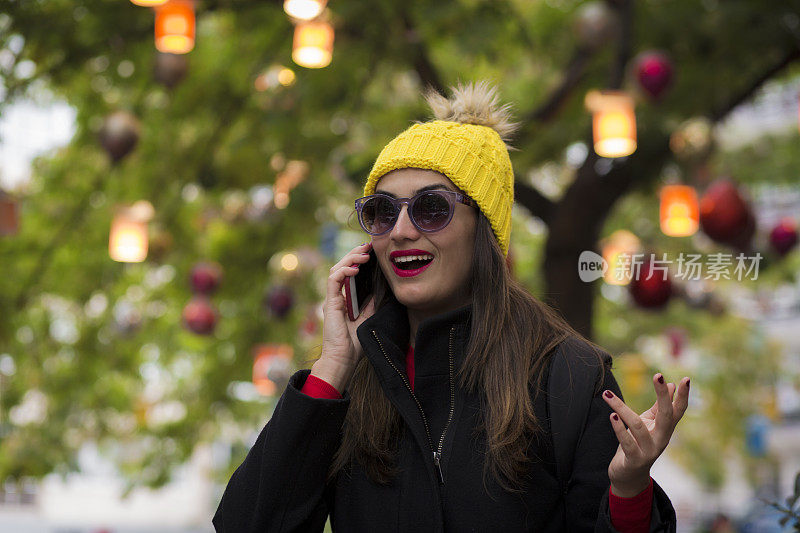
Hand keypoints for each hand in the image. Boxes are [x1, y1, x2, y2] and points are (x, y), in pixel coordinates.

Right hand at [313, 241, 376, 393]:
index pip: (350, 272)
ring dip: (351, 259)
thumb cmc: (355, 343)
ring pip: (337, 269)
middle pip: (342, 267)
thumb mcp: (368, 317)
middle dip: (355, 254)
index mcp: (345, 298)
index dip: (359, 260)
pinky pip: (334, 280)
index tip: (372, 252)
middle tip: (369, 246)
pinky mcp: (330, 302)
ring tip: (364, 254)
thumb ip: (371, 302)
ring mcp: (332, 298)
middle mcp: (337, 296)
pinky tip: (356, 268)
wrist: (343, 358)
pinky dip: (344, 271)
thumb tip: (380, 288)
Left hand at [602, 373, 689, 496]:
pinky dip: (618, 429)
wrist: (629, 476)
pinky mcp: (634, 459)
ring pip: (637, 426)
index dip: (683, 396)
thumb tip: (670, 385)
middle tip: (659, 376)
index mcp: (665, 429)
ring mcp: (648, 451)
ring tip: (607, 395)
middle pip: (665, 415)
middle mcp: (661, 439)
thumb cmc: (638, 444)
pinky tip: (611, 416)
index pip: (678, 410)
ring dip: (622, 409)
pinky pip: (627, 442)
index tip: (685, 379)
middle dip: (663, 396)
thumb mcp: (649, 424)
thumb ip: (658, 407)